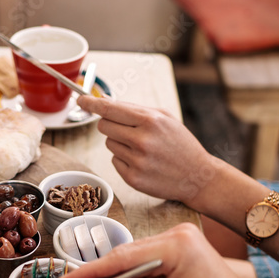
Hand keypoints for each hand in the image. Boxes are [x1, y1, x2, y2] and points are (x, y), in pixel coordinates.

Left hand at [77, 96, 218, 207]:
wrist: (198, 176)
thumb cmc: (181, 144)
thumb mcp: (165, 118)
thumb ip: (136, 110)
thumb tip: (106, 103)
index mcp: (150, 121)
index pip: (110, 108)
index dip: (92, 103)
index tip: (80, 100)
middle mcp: (141, 140)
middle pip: (103, 126)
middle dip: (110, 125)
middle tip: (127, 129)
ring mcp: (136, 161)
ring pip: (108, 144)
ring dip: (120, 143)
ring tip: (142, 148)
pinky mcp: (133, 178)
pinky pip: (115, 161)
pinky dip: (124, 159)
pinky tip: (143, 162)